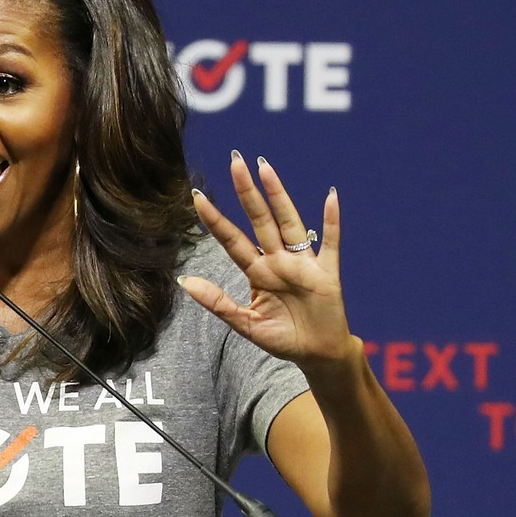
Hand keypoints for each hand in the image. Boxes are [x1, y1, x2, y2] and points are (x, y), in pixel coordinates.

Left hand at [181, 150, 354, 370]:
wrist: (317, 355)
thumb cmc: (282, 338)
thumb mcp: (245, 324)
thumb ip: (217, 302)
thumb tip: (184, 280)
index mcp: (257, 273)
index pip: (231, 240)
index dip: (215, 219)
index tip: (196, 196)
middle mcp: (278, 261)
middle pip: (259, 220)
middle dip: (247, 192)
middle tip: (235, 161)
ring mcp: (303, 263)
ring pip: (288, 222)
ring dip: (278, 195)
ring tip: (266, 168)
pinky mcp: (327, 273)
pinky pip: (331, 242)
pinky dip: (331, 221)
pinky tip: (330, 196)